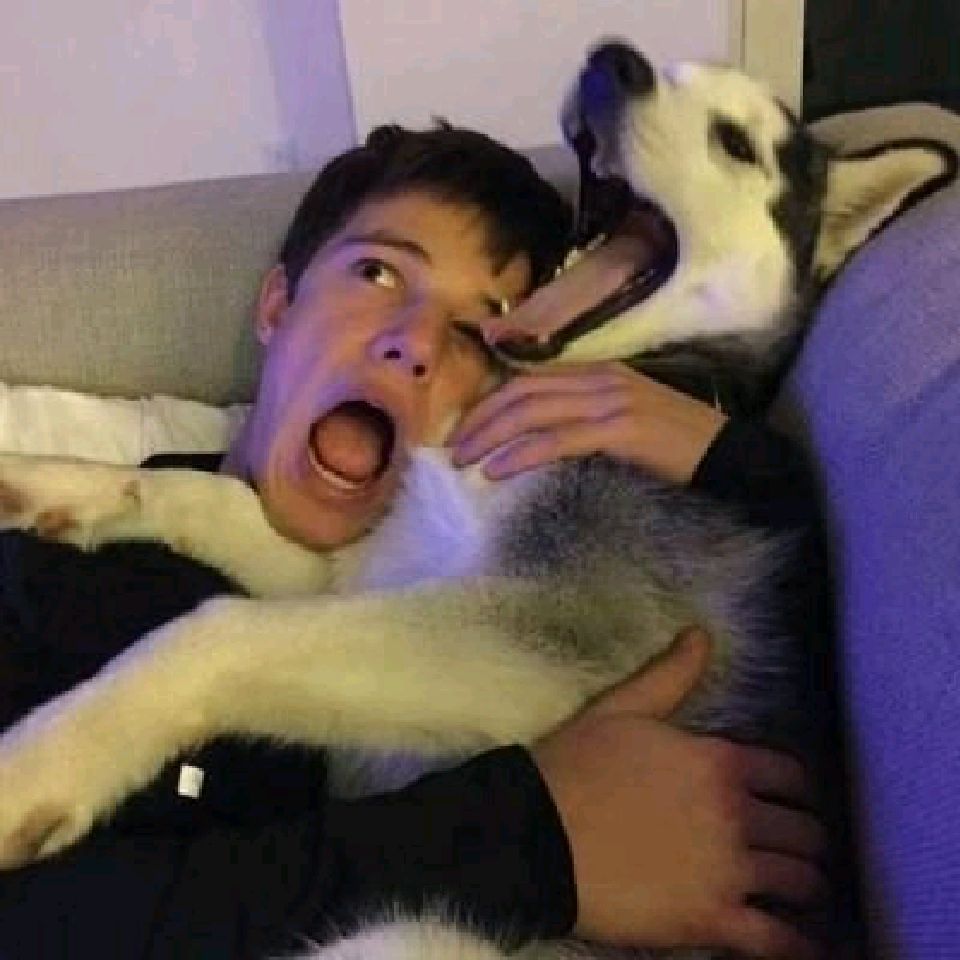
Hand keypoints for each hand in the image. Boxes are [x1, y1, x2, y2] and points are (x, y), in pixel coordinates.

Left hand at [449, 362, 727, 483]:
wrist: (728, 456)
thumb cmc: (676, 445)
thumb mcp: (624, 420)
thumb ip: (584, 418)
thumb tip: (536, 438)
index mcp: (599, 373)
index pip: (529, 381)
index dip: (490, 403)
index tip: (464, 429)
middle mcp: (600, 379)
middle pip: (522, 392)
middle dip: (480, 419)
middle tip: (452, 449)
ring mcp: (611, 401)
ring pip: (533, 412)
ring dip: (490, 436)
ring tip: (463, 461)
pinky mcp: (620, 429)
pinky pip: (557, 440)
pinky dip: (520, 455)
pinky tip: (496, 471)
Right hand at [532, 627, 826, 959]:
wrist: (533, 833)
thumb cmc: (575, 767)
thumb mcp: (621, 709)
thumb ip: (670, 675)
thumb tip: (702, 633)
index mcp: (719, 763)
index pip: (792, 777)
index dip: (796, 790)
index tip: (788, 802)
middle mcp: (735, 815)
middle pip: (806, 832)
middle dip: (803, 840)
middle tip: (790, 851)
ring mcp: (726, 871)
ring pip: (802, 883)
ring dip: (804, 888)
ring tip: (795, 895)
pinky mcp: (710, 920)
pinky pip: (777, 941)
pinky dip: (796, 946)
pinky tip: (800, 945)